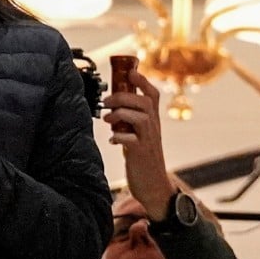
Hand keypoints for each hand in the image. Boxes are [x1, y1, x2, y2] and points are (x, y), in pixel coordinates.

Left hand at [103, 70, 175, 219]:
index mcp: (153, 121)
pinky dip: (120, 137)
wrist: (154, 186)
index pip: (153, 95)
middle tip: (106, 102)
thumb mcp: (139, 136)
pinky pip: (132, 140)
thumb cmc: (143, 159)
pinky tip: (113, 140)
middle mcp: (154, 128)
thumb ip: (131, 121)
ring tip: (107, 120)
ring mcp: (149, 141)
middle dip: (123, 97)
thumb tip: (113, 107)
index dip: (143, 81)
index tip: (130, 72)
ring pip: (140, 118)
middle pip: (144, 102)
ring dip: (120, 114)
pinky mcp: (141, 154)